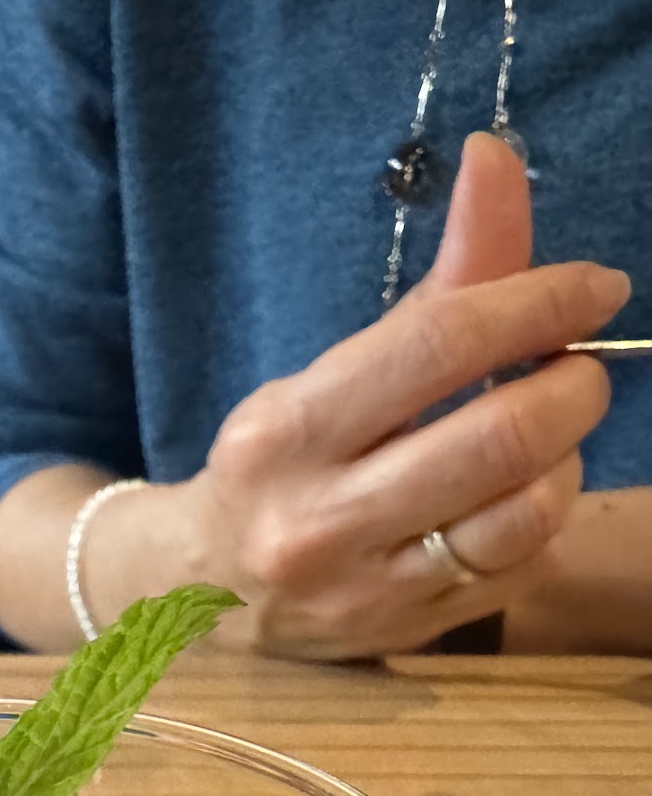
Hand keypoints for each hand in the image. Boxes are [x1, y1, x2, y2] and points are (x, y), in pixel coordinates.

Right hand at [187, 134, 629, 657]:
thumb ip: (434, 284)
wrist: (201, 595)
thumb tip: (495, 161)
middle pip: (497, 438)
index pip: (437, 347)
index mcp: (286, 432)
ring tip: (548, 435)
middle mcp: (318, 519)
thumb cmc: (278, 466)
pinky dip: (542, 515)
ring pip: (523, 513)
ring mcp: (365, 589)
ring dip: (565, 458)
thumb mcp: (328, 374)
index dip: (537, 303)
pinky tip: (517, 495)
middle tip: (578, 366)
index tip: (593, 287)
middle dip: (571, 386)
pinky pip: (520, 566)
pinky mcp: (405, 634)